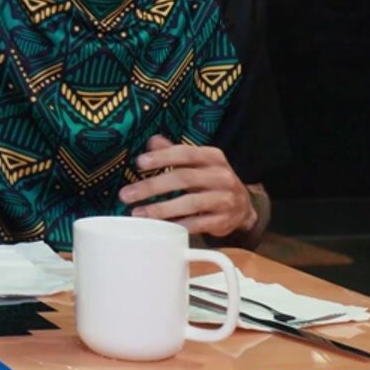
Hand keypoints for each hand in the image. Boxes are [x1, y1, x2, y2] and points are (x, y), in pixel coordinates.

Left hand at [118, 135, 255, 236]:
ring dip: (160, 209)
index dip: (161, 157)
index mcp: (213, 157)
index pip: (185, 153)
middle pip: (183, 178)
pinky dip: (177, 225)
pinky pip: (197, 224)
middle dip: (152, 186)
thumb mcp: (197, 162)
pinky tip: (160, 227)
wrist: (242, 207)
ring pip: (190, 203)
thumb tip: (152, 142)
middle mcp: (222, 176)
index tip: (139, 163)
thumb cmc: (211, 181)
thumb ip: (174, 151)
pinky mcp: (224, 220)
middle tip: (127, 194)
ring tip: (138, 213)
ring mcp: (225, 199)